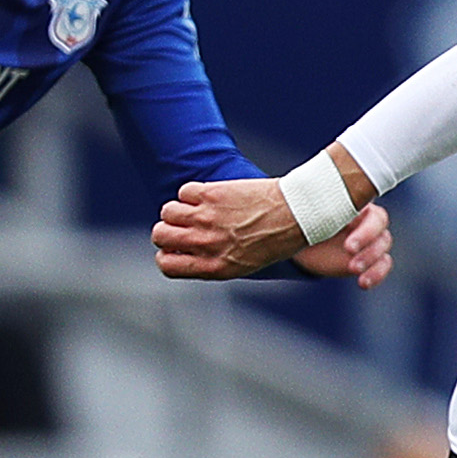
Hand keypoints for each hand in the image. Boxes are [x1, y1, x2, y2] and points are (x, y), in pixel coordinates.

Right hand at [153, 166, 394, 288]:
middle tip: (184, 225)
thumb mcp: (243, 263)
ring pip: (167, 211)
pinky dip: (192, 192)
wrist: (296, 214)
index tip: (176, 248)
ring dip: (179, 209)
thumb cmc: (276, 240)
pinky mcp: (211, 194)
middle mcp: (206, 244)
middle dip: (168, 230)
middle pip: (160, 235)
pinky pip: (184, 191)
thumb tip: (188, 252)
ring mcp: (206, 218)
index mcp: (213, 266)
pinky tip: (210, 195)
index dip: (167, 255)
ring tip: (197, 208)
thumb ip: (213, 260)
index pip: (166, 265)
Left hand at [296, 204, 392, 287]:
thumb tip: (321, 207)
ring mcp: (371, 242)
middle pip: (382, 237)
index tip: (349, 248)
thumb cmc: (310, 221)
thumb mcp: (315, 216)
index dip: (366, 234)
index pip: (376, 218)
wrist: (303, 241)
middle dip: (368, 252)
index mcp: (361, 207)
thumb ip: (326, 212)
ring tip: (354, 270)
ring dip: (372, 264)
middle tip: (351, 264)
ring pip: (383, 252)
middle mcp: (370, 223)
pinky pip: (381, 266)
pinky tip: (363, 282)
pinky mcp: (370, 260)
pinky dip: (376, 275)